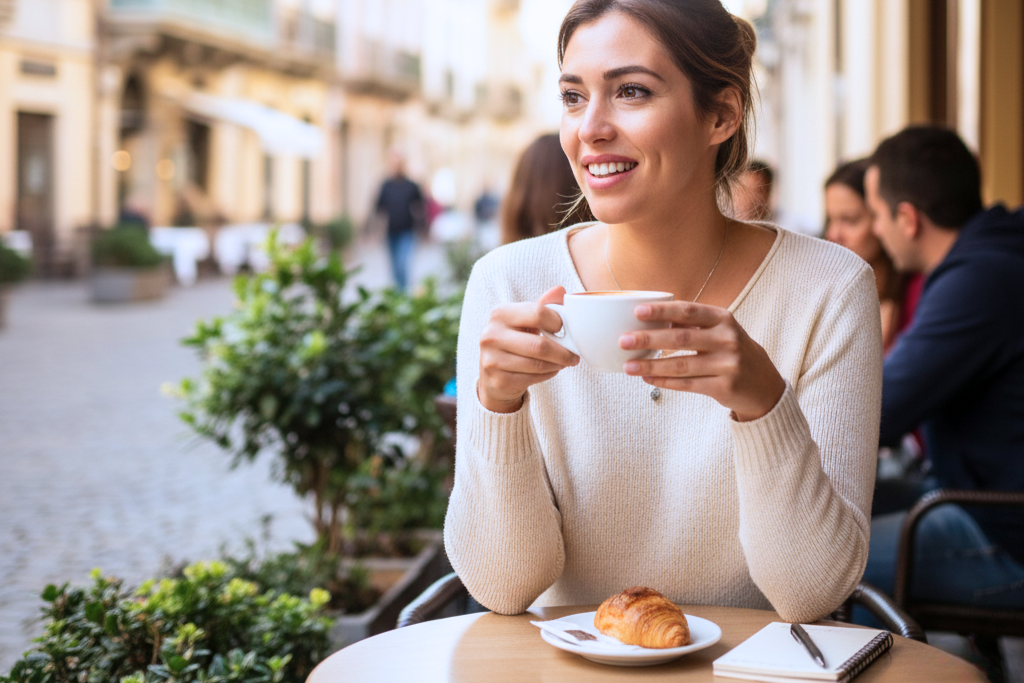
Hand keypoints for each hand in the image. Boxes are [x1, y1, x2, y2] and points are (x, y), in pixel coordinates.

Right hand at [478, 286, 580, 412]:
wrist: (492, 374)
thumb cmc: (515, 341)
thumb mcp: (525, 320)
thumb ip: (543, 305)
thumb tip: (560, 290)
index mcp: (500, 313)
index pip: (538, 313)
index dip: (558, 322)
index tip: (565, 329)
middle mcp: (491, 335)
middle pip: (539, 345)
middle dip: (563, 352)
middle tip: (574, 355)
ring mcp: (492, 360)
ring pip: (538, 364)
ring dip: (557, 364)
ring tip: (564, 362)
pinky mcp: (499, 380)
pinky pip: (533, 378)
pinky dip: (547, 375)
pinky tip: (550, 370)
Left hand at [619, 302, 785, 421]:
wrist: (763, 384)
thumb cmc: (731, 351)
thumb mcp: (721, 331)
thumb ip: (692, 325)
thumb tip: (649, 322)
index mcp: (723, 319)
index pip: (688, 311)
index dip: (662, 311)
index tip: (637, 311)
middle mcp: (727, 340)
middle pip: (681, 338)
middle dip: (649, 339)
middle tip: (623, 340)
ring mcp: (727, 365)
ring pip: (680, 365)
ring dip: (651, 366)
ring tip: (628, 366)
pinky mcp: (723, 387)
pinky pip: (687, 385)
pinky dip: (664, 382)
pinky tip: (646, 379)